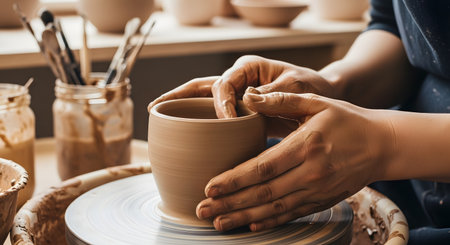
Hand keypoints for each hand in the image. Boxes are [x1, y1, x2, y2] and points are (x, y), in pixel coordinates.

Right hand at [148, 55, 335, 117]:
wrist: (322, 97)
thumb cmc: (311, 87)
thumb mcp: (296, 86)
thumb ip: (272, 93)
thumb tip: (246, 100)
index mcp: (249, 68)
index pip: (224, 84)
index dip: (220, 103)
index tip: (228, 122)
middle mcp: (238, 79)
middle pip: (201, 87)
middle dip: (178, 96)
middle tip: (155, 108)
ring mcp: (235, 94)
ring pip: (202, 98)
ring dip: (180, 106)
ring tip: (157, 115)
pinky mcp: (238, 111)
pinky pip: (213, 115)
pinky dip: (198, 121)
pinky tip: (183, 133)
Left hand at [195, 90, 393, 231]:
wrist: (381, 145)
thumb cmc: (346, 119)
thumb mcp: (316, 102)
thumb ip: (281, 100)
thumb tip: (247, 97)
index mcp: (305, 145)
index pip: (262, 167)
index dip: (235, 179)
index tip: (210, 186)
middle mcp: (310, 172)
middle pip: (263, 193)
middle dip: (230, 203)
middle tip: (202, 209)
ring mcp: (317, 190)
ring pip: (274, 209)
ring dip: (243, 218)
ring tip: (218, 222)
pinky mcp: (321, 200)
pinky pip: (291, 214)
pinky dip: (269, 222)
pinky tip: (250, 226)